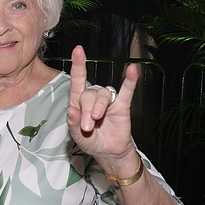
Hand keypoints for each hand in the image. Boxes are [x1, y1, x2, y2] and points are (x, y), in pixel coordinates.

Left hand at [66, 46, 137, 164]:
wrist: (108, 153)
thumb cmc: (91, 142)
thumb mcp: (76, 135)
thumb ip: (73, 123)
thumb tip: (71, 109)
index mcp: (78, 103)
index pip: (77, 81)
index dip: (78, 65)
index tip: (78, 50)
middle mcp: (93, 98)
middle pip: (88, 94)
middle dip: (86, 110)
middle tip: (87, 127)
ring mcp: (108, 101)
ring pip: (103, 94)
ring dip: (98, 107)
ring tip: (96, 120)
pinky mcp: (122, 106)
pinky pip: (126, 90)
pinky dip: (130, 80)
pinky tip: (133, 70)